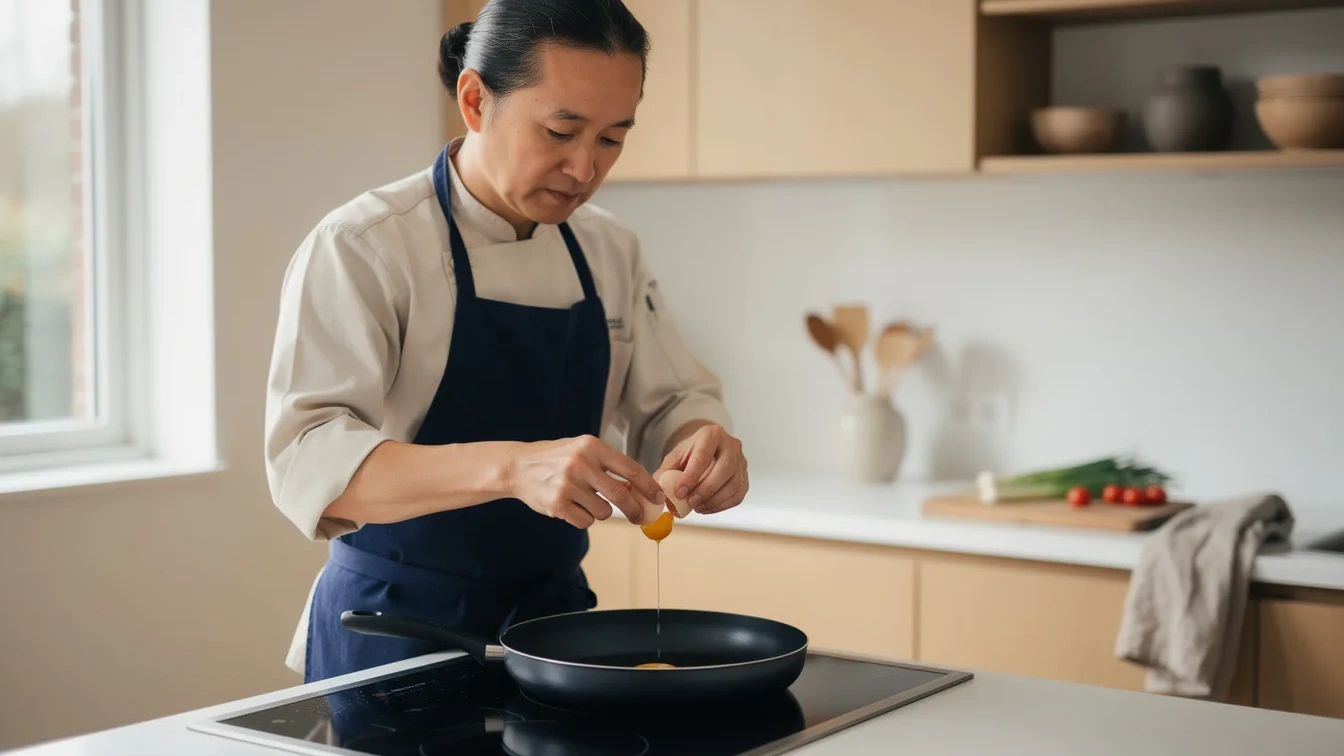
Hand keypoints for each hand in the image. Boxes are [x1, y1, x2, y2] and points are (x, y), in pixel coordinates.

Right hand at [504, 435, 665, 528]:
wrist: (519, 467)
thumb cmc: (558, 458)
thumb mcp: (583, 450)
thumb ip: (608, 465)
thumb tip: (641, 489)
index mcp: (592, 446)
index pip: (630, 468)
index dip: (648, 486)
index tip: (658, 498)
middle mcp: (581, 464)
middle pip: (621, 495)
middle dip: (634, 510)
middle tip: (639, 517)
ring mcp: (568, 484)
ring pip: (603, 511)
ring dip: (601, 512)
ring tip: (586, 501)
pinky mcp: (557, 504)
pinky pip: (585, 521)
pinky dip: (583, 518)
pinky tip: (572, 507)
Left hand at [657, 424, 747, 515]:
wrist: (708, 449)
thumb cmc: (690, 453)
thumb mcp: (676, 456)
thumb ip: (666, 472)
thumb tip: (657, 492)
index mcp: (712, 434)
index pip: (704, 455)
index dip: (691, 476)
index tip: (679, 493)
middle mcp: (731, 445)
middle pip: (725, 468)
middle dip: (707, 489)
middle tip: (691, 502)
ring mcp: (741, 461)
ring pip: (734, 483)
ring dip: (715, 500)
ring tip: (697, 507)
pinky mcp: (745, 477)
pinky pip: (738, 495)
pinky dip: (722, 506)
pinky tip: (706, 508)